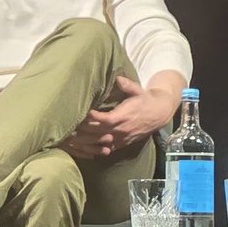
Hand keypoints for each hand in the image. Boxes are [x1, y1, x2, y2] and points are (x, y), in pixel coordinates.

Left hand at [62, 76, 176, 159]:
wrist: (159, 113)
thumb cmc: (145, 99)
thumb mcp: (137, 90)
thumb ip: (126, 84)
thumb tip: (117, 77)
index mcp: (122, 116)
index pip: (102, 120)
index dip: (89, 117)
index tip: (79, 112)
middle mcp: (121, 129)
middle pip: (96, 133)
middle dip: (82, 130)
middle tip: (67, 125)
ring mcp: (121, 138)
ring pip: (99, 143)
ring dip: (85, 141)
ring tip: (70, 138)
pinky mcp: (122, 144)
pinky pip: (106, 149)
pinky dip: (95, 149)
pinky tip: (84, 147)